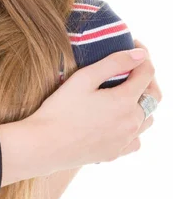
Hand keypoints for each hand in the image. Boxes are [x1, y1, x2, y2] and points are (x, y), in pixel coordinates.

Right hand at [20, 40, 161, 174]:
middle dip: (146, 78)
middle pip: (153, 96)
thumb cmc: (61, 108)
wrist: (46, 145)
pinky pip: (136, 138)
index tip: (133, 45)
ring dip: (142, 102)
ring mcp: (125, 140)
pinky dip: (133, 125)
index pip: (147, 73)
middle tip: (131, 66)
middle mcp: (132, 123)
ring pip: (147, 118)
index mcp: (125, 101)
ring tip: (124, 91)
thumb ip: (114, 63)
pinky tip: (118, 119)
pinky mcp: (116, 153)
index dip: (142, 55)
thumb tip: (140, 54)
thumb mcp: (84, 78)